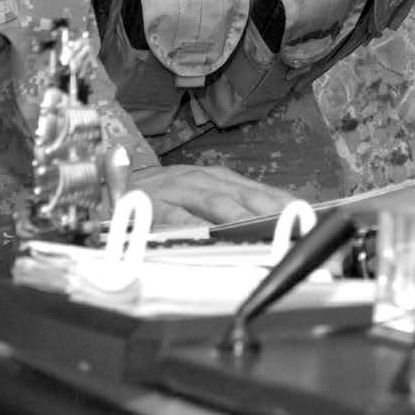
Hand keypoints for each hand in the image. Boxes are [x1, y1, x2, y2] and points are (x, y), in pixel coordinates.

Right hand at [127, 164, 303, 227]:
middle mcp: (198, 179)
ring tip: (264, 230)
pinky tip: (213, 236)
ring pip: (215, 201)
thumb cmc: (158, 197)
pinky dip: (197, 226)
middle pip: (242, 193)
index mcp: (213, 177)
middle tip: (294, 224)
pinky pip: (178, 216)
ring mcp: (176, 190)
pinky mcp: (152, 205)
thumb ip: (226, 209)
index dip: (281, 201)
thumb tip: (265, 225)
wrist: (108, 186)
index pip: (255, 189)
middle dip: (271, 208)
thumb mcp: (195, 197)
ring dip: (242, 217)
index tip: (306, 214)